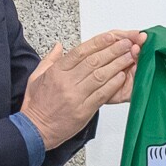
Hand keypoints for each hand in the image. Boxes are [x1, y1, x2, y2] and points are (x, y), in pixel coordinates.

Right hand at [19, 30, 144, 148]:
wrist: (35, 129)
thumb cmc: (37, 104)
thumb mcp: (37, 77)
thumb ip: (50, 59)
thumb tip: (59, 46)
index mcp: (57, 72)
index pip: (80, 52)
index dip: (98, 42)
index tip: (111, 36)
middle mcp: (66, 82)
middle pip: (93, 61)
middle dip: (113, 50)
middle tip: (126, 44)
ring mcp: (76, 96)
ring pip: (100, 76)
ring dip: (117, 65)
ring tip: (129, 57)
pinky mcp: (83, 110)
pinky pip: (102, 94)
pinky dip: (113, 84)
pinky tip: (122, 77)